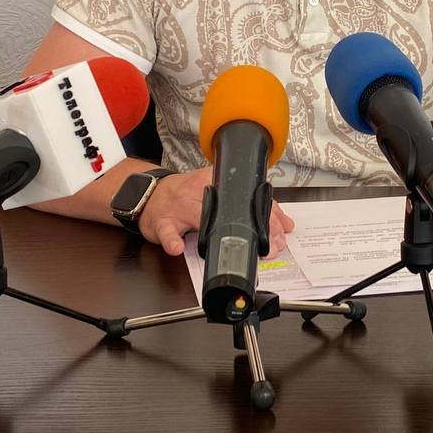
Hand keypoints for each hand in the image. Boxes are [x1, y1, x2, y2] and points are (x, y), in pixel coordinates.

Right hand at [138, 166, 295, 257]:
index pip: (246, 197)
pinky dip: (172, 240)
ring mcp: (179, 206)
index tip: (282, 231)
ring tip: (233, 246)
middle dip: (253, 227)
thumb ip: (249, 208)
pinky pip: (167, 231)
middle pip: (229, 208)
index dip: (268, 215)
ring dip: (217, 234)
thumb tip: (283, 224)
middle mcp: (199, 191)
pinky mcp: (162, 221)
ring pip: (198, 215)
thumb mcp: (218, 196)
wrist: (150, 194)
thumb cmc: (186, 196)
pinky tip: (178, 248)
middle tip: (271, 247)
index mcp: (216, 183)